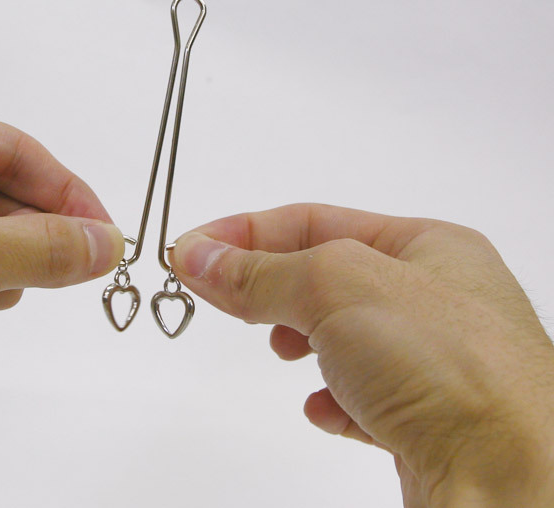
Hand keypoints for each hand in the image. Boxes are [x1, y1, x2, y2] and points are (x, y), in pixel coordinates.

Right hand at [171, 203, 553, 506]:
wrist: (510, 481)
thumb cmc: (450, 369)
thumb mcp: (336, 290)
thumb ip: (261, 273)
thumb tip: (199, 256)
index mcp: (429, 247)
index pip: (315, 221)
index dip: (246, 232)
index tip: (192, 249)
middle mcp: (438, 301)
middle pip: (327, 277)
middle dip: (269, 286)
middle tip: (216, 297)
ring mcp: (434, 363)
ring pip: (344, 337)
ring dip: (301, 339)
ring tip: (282, 350)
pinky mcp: (425, 420)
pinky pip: (364, 398)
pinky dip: (331, 397)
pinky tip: (322, 408)